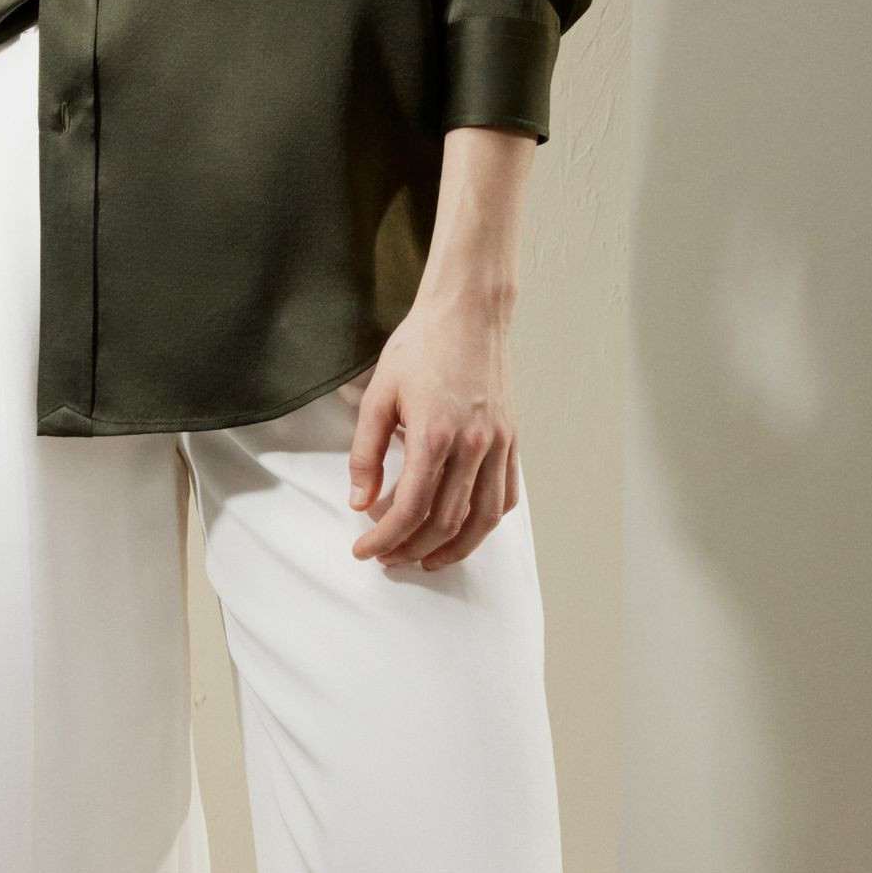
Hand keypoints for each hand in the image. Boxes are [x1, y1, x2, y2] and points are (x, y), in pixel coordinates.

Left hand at [347, 122, 533, 568]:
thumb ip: (366, 454)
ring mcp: (498, 445)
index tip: (364, 550)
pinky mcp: (512, 439)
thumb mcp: (378, 397)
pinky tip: (465, 529)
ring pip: (482, 519)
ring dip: (453, 548)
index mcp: (434, 436)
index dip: (384, 538)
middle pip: (444, 522)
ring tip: (426, 560)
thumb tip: (359, 503)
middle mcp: (472, 447)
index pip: (410, 509)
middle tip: (387, 558)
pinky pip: (506, 496)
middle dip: (411, 549)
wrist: (467, 312)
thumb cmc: (420, 347)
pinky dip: (486, 522)